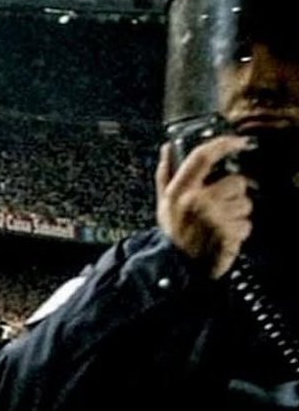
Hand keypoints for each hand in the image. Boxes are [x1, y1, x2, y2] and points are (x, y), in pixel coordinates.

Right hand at [155, 136, 255, 279]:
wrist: (176, 268)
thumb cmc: (173, 235)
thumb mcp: (163, 204)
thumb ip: (165, 175)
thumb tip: (167, 148)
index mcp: (179, 191)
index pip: (203, 156)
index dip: (224, 144)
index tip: (238, 142)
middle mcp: (195, 201)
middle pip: (236, 181)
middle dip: (234, 195)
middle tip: (221, 209)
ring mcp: (212, 217)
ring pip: (245, 204)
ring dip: (238, 215)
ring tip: (220, 226)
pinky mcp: (226, 233)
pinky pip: (246, 224)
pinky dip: (240, 232)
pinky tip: (224, 238)